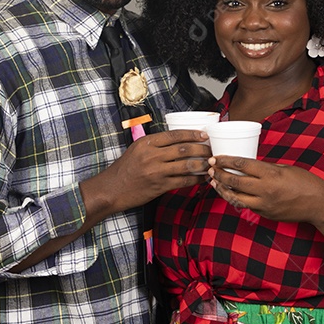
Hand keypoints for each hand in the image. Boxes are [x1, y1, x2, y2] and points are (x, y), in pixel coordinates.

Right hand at [85, 130, 211, 215]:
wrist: (111, 190)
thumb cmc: (124, 170)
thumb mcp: (136, 150)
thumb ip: (154, 145)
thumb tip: (176, 141)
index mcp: (146, 143)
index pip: (174, 134)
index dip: (192, 134)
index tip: (204, 135)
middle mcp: (152, 155)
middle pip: (184, 148)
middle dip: (202, 148)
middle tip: (212, 149)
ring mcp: (156, 171)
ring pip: (187, 165)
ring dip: (202, 164)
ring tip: (211, 163)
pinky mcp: (160, 186)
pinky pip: (184, 181)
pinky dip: (196, 179)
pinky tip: (203, 178)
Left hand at [207, 155, 323, 223]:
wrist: (318, 205)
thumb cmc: (305, 183)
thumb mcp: (284, 169)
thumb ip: (265, 168)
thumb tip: (248, 166)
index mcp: (270, 174)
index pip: (242, 165)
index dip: (225, 161)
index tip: (216, 158)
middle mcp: (265, 190)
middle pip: (234, 181)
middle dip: (219, 174)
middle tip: (210, 168)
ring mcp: (264, 204)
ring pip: (235, 197)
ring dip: (222, 189)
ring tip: (214, 182)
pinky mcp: (264, 214)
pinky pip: (246, 205)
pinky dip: (236, 198)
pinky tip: (229, 193)